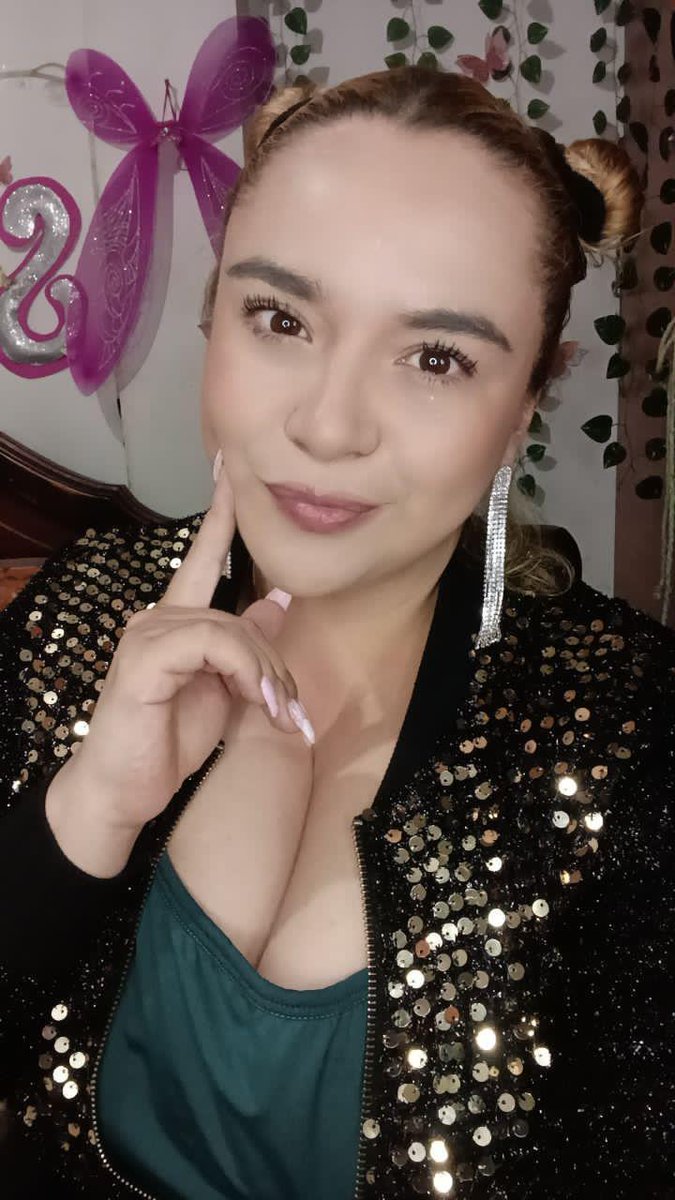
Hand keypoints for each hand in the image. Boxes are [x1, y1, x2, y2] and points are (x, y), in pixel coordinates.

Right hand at [46, 461, 313, 843]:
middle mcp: (158, 618)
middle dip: (273, 665)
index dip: (220, 513)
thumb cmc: (169, 740)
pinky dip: (243, 672)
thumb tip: (277, 600)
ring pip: (232, 630)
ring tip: (273, 716)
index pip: (202, 557)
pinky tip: (249, 702)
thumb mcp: (222, 691)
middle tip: (288, 711)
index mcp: (177, 622)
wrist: (125, 790)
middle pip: (241, 614)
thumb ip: (246, 646)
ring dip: (264, 676)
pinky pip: (213, 644)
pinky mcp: (146, 657)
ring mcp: (148, 634)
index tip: (228, 465)